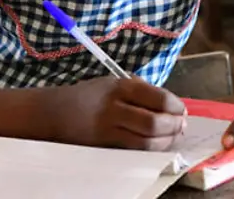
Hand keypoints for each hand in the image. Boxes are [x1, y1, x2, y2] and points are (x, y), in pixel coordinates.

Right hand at [44, 76, 186, 149]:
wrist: (52, 113)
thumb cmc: (87, 96)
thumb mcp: (111, 83)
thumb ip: (138, 90)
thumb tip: (169, 104)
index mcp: (120, 87)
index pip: (158, 98)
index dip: (176, 106)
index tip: (182, 110)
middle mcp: (115, 107)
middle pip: (155, 122)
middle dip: (174, 126)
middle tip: (182, 126)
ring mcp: (108, 129)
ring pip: (146, 141)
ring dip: (166, 140)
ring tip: (173, 136)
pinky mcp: (104, 146)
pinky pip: (134, 150)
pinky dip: (151, 148)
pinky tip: (157, 145)